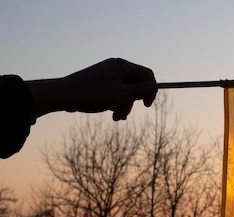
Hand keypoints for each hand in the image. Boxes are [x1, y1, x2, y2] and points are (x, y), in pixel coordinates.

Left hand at [27, 58, 157, 120]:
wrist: (61, 95)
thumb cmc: (90, 94)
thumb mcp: (119, 95)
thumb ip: (140, 91)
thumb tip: (155, 86)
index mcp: (122, 66)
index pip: (147, 75)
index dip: (151, 90)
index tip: (146, 106)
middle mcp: (116, 67)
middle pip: (137, 84)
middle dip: (133, 102)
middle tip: (122, 115)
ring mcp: (108, 73)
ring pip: (126, 90)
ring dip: (124, 105)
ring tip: (115, 117)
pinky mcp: (101, 81)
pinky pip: (116, 91)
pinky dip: (116, 102)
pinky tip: (109, 112)